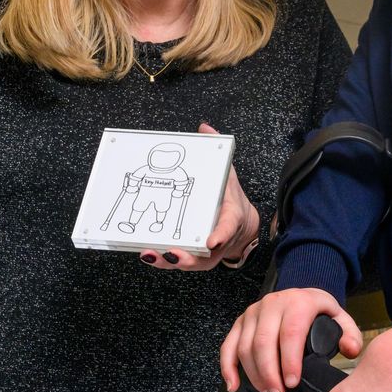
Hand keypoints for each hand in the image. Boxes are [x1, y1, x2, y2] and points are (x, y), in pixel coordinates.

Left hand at [137, 124, 258, 271]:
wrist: (242, 223)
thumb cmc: (230, 199)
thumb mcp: (228, 173)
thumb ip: (217, 152)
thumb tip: (205, 129)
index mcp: (231, 217)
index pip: (229, 227)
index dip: (221, 234)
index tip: (212, 241)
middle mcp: (220, 239)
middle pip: (206, 256)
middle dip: (187, 257)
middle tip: (171, 253)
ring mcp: (208, 252)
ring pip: (192, 263)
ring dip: (170, 261)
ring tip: (151, 253)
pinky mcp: (197, 256)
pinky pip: (181, 261)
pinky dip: (165, 260)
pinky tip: (149, 253)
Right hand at [219, 288, 362, 391]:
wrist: (299, 296)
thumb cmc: (317, 311)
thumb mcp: (339, 318)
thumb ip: (351, 335)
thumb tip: (349, 350)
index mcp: (298, 302)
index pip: (291, 332)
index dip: (289, 360)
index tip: (292, 382)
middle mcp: (272, 304)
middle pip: (263, 342)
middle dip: (269, 374)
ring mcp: (253, 312)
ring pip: (245, 346)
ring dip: (254, 375)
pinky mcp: (240, 322)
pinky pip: (228, 345)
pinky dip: (228, 367)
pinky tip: (234, 384)